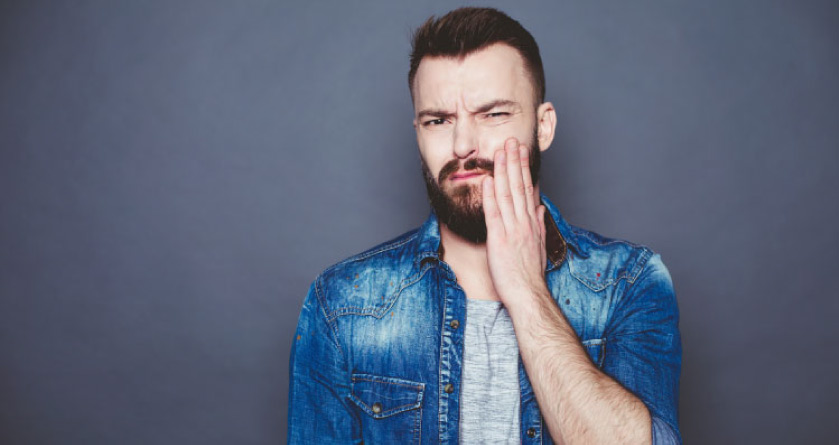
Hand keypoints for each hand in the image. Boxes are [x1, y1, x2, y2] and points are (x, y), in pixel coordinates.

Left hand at [482, 138, 548, 305]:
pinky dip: (491, 195)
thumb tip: (538, 207)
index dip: (522, 168)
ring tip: (500, 151)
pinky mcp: (499, 239)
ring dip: (503, 171)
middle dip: (514, 162)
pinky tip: (489, 179)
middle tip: (511, 141)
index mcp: (531, 223)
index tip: (520, 151)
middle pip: (518, 186)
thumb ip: (538, 224)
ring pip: (507, 194)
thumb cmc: (531, 275)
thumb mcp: (539, 246)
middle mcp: (523, 222)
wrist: (528, 294)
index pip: (527, 189)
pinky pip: (494, 213)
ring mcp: (512, 230)